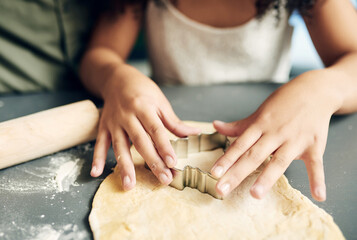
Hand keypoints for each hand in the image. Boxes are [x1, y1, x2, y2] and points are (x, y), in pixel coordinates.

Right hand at [90, 65, 200, 189]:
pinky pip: (100, 143)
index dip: (165, 147)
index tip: (173, 163)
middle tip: (163, 179)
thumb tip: (193, 133)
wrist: (117, 78)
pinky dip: (96, 158)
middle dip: (152, 162)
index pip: (156, 130)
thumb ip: (173, 121)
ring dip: (124, 166)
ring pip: (119, 146)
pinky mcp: (104, 127)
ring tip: (129, 185)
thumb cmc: (142, 90)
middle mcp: (128, 116)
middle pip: (141, 142)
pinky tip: (96, 173)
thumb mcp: (160, 101)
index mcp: (144, 107)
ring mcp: (114, 122)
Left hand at [210, 75, 340, 200]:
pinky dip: (318, 179)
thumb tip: (215, 125)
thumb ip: (239, 125)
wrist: (315, 90)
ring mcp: (295, 140)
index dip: (226, 159)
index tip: (214, 173)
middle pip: (254, 156)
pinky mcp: (314, 145)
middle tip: (222, 189)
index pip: (240, 145)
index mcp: (260, 125)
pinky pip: (316, 164)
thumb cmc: (283, 103)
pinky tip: (318, 195)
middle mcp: (275, 133)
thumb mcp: (260, 112)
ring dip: (267, 178)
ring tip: (255, 194)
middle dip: (237, 173)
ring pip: (279, 161)